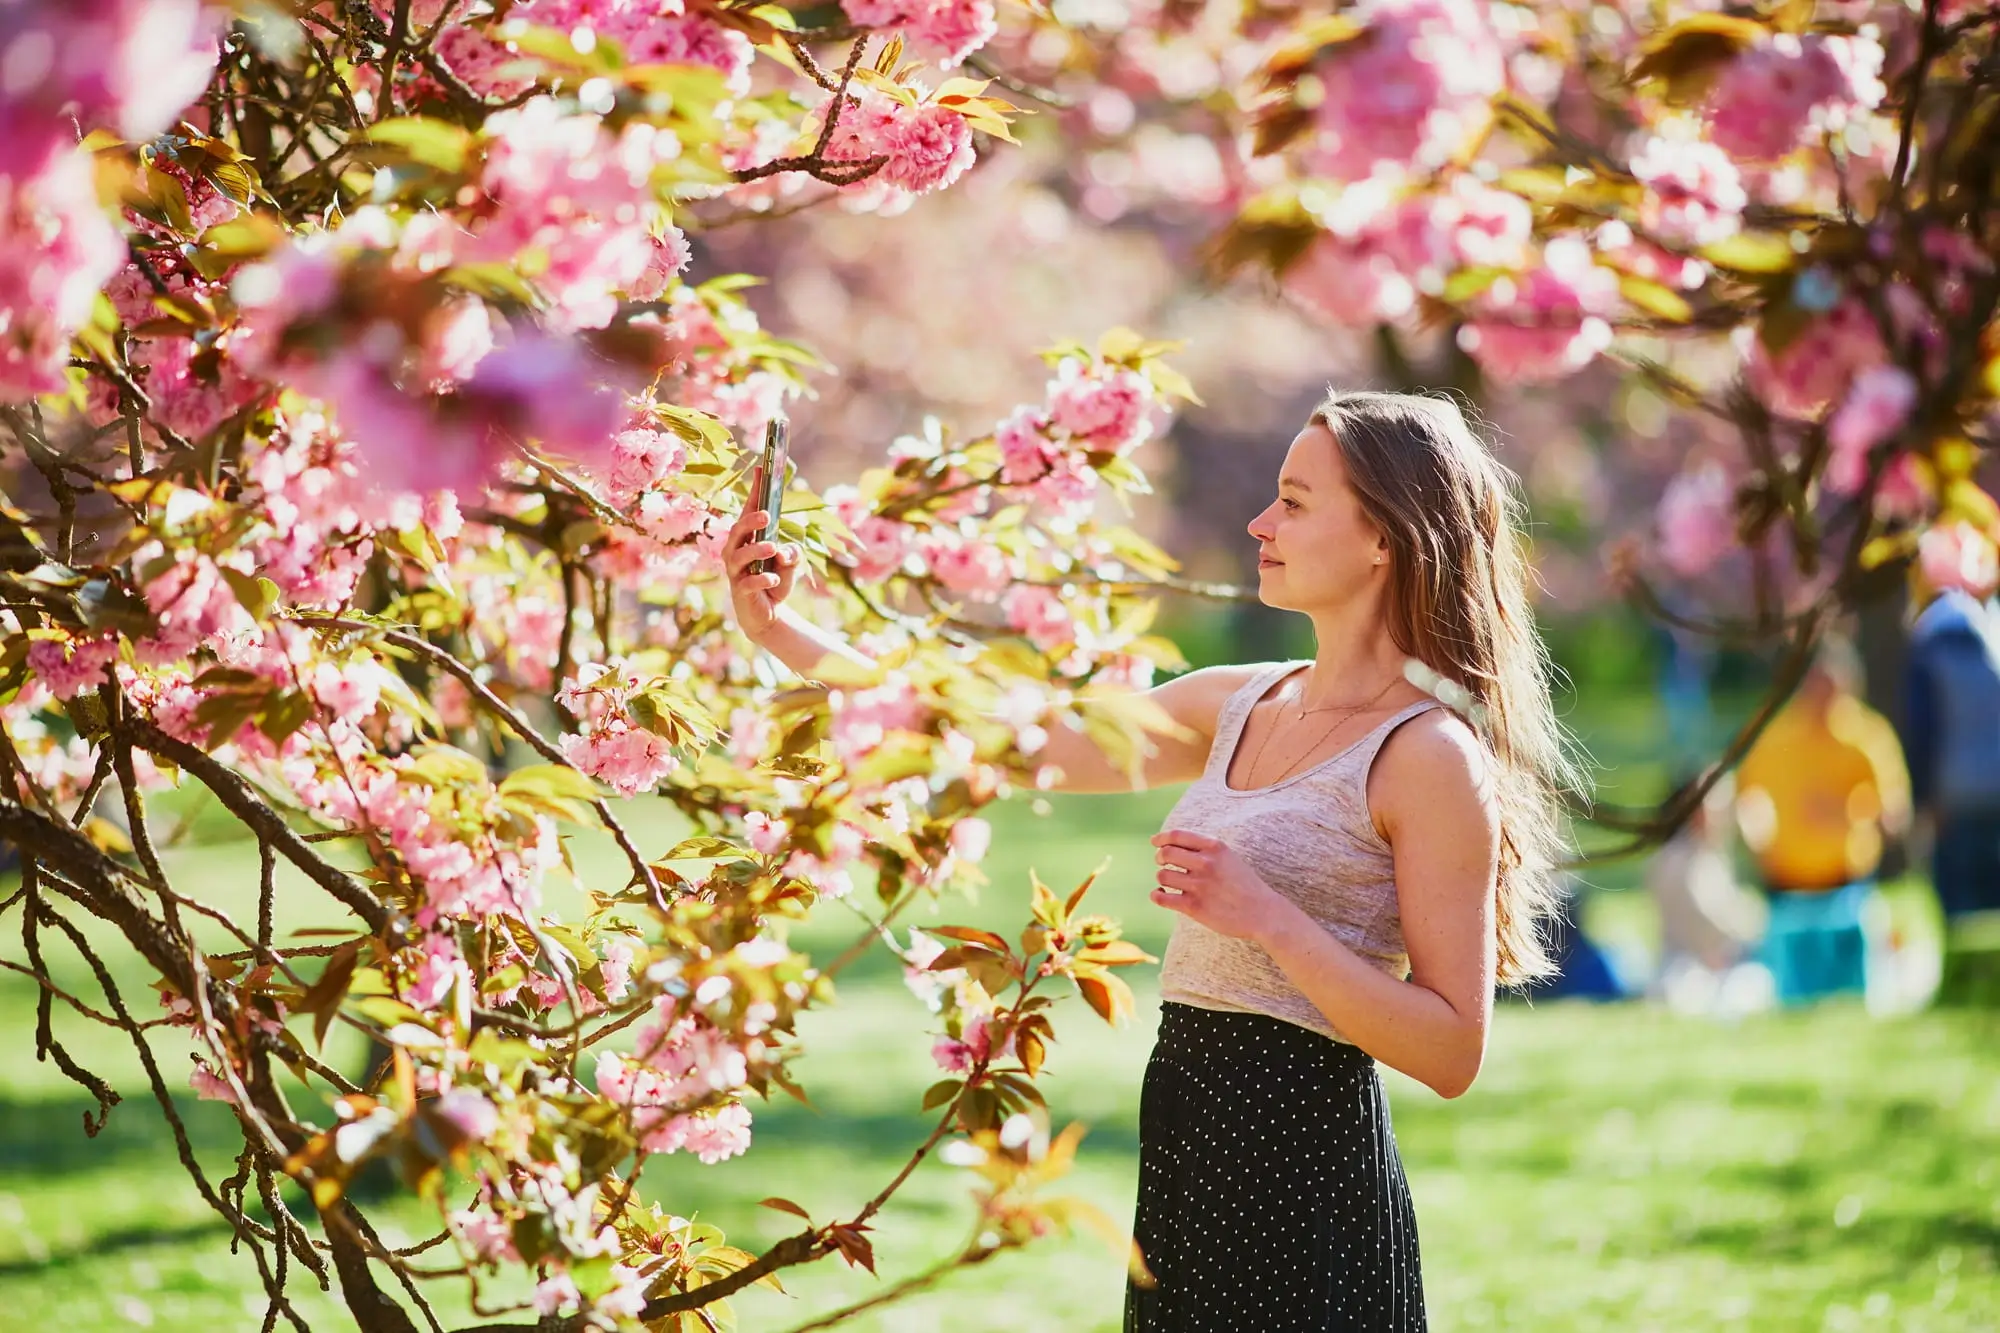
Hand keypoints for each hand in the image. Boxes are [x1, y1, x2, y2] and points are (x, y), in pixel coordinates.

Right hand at [724, 464, 801, 641]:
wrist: (766, 614)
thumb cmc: (774, 581)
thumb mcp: (790, 564)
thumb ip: (792, 554)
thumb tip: (784, 552)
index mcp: (748, 538)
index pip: (749, 511)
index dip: (755, 490)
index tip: (760, 469)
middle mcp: (737, 550)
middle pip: (738, 529)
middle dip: (751, 521)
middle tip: (767, 516)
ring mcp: (736, 571)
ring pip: (740, 555)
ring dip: (757, 550)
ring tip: (773, 548)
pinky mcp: (740, 590)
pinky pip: (749, 582)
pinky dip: (762, 580)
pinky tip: (773, 581)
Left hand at [1149, 829, 1293, 943]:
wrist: (1263, 913)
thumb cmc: (1244, 885)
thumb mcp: (1229, 858)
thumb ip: (1205, 849)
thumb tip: (1172, 844)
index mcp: (1215, 847)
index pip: (1176, 835)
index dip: (1161, 838)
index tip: (1155, 842)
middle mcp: (1206, 863)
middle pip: (1165, 853)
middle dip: (1160, 858)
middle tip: (1163, 864)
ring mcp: (1200, 885)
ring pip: (1162, 876)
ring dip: (1162, 878)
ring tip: (1169, 883)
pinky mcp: (1194, 907)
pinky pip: (1161, 898)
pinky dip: (1157, 895)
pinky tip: (1161, 895)